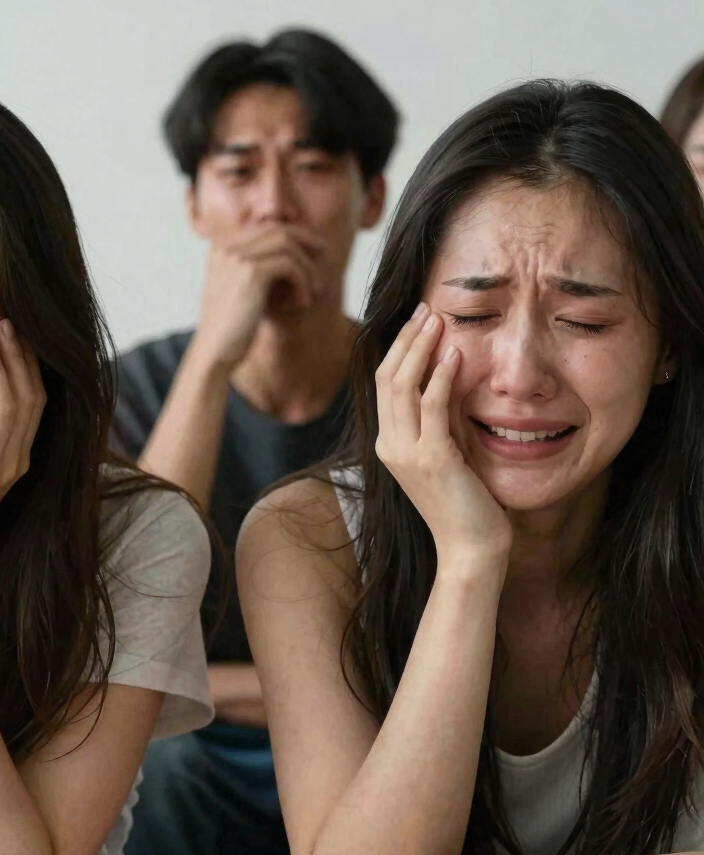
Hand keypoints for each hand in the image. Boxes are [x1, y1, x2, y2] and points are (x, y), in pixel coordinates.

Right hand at [193, 225, 325, 369]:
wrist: (214, 352)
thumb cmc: (230, 328)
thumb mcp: (241, 290)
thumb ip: (257, 269)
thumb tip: (291, 257)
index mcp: (221, 248)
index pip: (265, 226)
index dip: (294, 235)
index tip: (312, 250)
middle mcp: (227, 247)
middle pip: (278, 229)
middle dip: (306, 241)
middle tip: (323, 255)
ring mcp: (237, 257)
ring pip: (288, 244)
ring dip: (307, 267)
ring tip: (315, 290)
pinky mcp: (251, 273)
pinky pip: (290, 265)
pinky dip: (303, 281)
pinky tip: (304, 301)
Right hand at [374, 304, 511, 562]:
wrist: (470, 547)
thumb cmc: (466, 502)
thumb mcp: (448, 450)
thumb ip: (443, 417)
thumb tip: (451, 374)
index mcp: (389, 443)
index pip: (385, 384)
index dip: (400, 348)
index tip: (420, 320)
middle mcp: (389, 445)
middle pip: (387, 377)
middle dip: (406, 339)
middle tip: (427, 308)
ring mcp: (406, 452)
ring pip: (402, 386)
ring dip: (420, 348)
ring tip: (438, 319)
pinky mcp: (432, 458)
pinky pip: (432, 407)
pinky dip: (441, 376)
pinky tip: (454, 354)